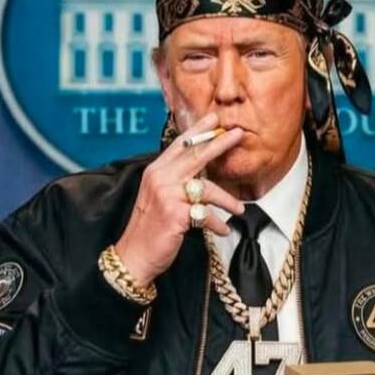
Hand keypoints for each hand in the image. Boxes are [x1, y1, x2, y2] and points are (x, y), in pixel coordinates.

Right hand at [114, 112, 244, 285]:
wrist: (135, 255)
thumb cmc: (150, 228)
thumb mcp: (159, 197)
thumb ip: (175, 180)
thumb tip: (199, 170)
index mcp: (156, 171)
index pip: (180, 145)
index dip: (198, 130)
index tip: (215, 118)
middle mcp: (160, 178)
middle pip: (195, 155)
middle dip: (219, 143)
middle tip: (238, 133)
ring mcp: (167, 195)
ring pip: (207, 188)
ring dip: (228, 200)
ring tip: (239, 209)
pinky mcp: (176, 214)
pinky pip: (206, 214)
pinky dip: (217, 224)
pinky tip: (223, 230)